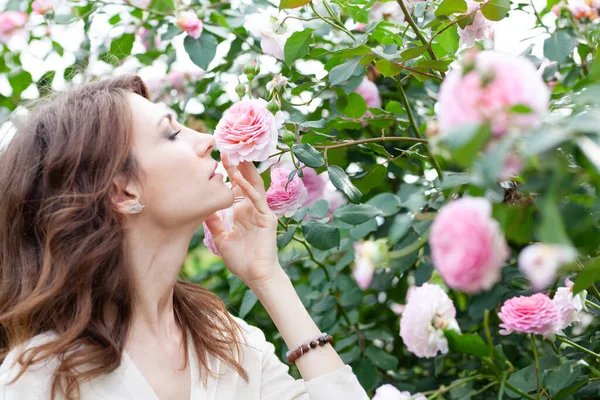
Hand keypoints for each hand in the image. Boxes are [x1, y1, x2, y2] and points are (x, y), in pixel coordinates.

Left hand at [204, 153, 281, 287]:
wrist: (256, 276)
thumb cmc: (241, 260)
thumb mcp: (221, 238)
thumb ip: (214, 223)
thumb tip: (202, 209)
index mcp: (243, 213)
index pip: (236, 189)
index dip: (229, 175)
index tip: (218, 160)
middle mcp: (253, 209)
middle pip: (246, 182)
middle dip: (237, 167)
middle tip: (226, 150)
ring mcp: (261, 212)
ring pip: (254, 186)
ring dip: (244, 172)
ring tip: (235, 157)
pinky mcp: (268, 218)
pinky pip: (257, 199)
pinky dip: (248, 188)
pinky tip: (238, 179)